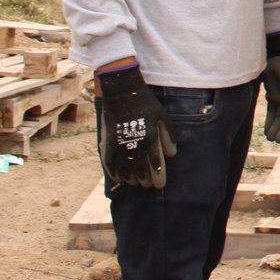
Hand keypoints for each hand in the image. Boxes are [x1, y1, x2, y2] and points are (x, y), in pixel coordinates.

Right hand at [96, 64, 175, 188]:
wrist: (122, 94)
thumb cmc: (146, 104)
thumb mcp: (163, 116)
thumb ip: (168, 135)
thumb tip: (172, 154)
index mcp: (150, 138)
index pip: (155, 164)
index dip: (158, 176)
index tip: (159, 184)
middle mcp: (134, 143)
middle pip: (140, 170)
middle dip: (145, 180)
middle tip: (148, 185)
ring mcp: (119, 144)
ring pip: (124, 169)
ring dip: (131, 179)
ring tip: (136, 183)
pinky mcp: (107, 143)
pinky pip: (110, 164)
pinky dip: (115, 173)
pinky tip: (119, 178)